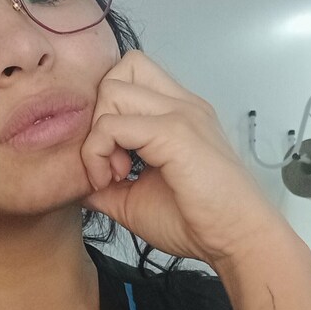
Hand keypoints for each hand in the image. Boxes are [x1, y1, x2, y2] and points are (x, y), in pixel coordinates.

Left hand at [80, 51, 293, 268]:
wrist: (238, 240)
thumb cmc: (199, 222)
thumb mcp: (134, 199)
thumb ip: (104, 182)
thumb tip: (72, 179)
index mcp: (177, 112)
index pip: (130, 77)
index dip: (107, 112)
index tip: (111, 162)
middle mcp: (181, 104)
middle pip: (120, 69)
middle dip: (99, 113)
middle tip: (109, 160)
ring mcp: (180, 113)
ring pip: (112, 89)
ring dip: (98, 134)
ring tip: (115, 173)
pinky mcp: (175, 132)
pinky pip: (112, 125)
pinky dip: (99, 153)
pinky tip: (116, 180)